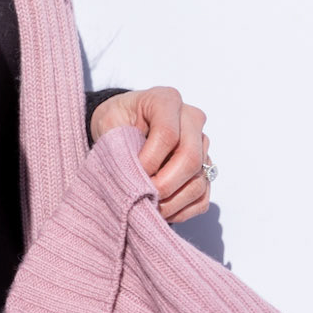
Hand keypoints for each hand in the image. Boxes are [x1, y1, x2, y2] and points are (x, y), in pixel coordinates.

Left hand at [89, 86, 211, 223]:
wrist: (123, 124)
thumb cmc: (115, 121)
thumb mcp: (108, 123)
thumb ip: (119, 144)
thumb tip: (132, 178)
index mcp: (167, 100)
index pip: (168, 134)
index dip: (149, 161)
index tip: (130, 175)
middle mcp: (191, 120)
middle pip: (190, 159)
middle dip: (164, 185)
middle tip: (141, 198)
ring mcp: (202, 145)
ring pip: (199, 181)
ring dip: (172, 203)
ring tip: (146, 208)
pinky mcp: (205, 168)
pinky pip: (202, 197)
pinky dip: (182, 211)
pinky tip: (160, 212)